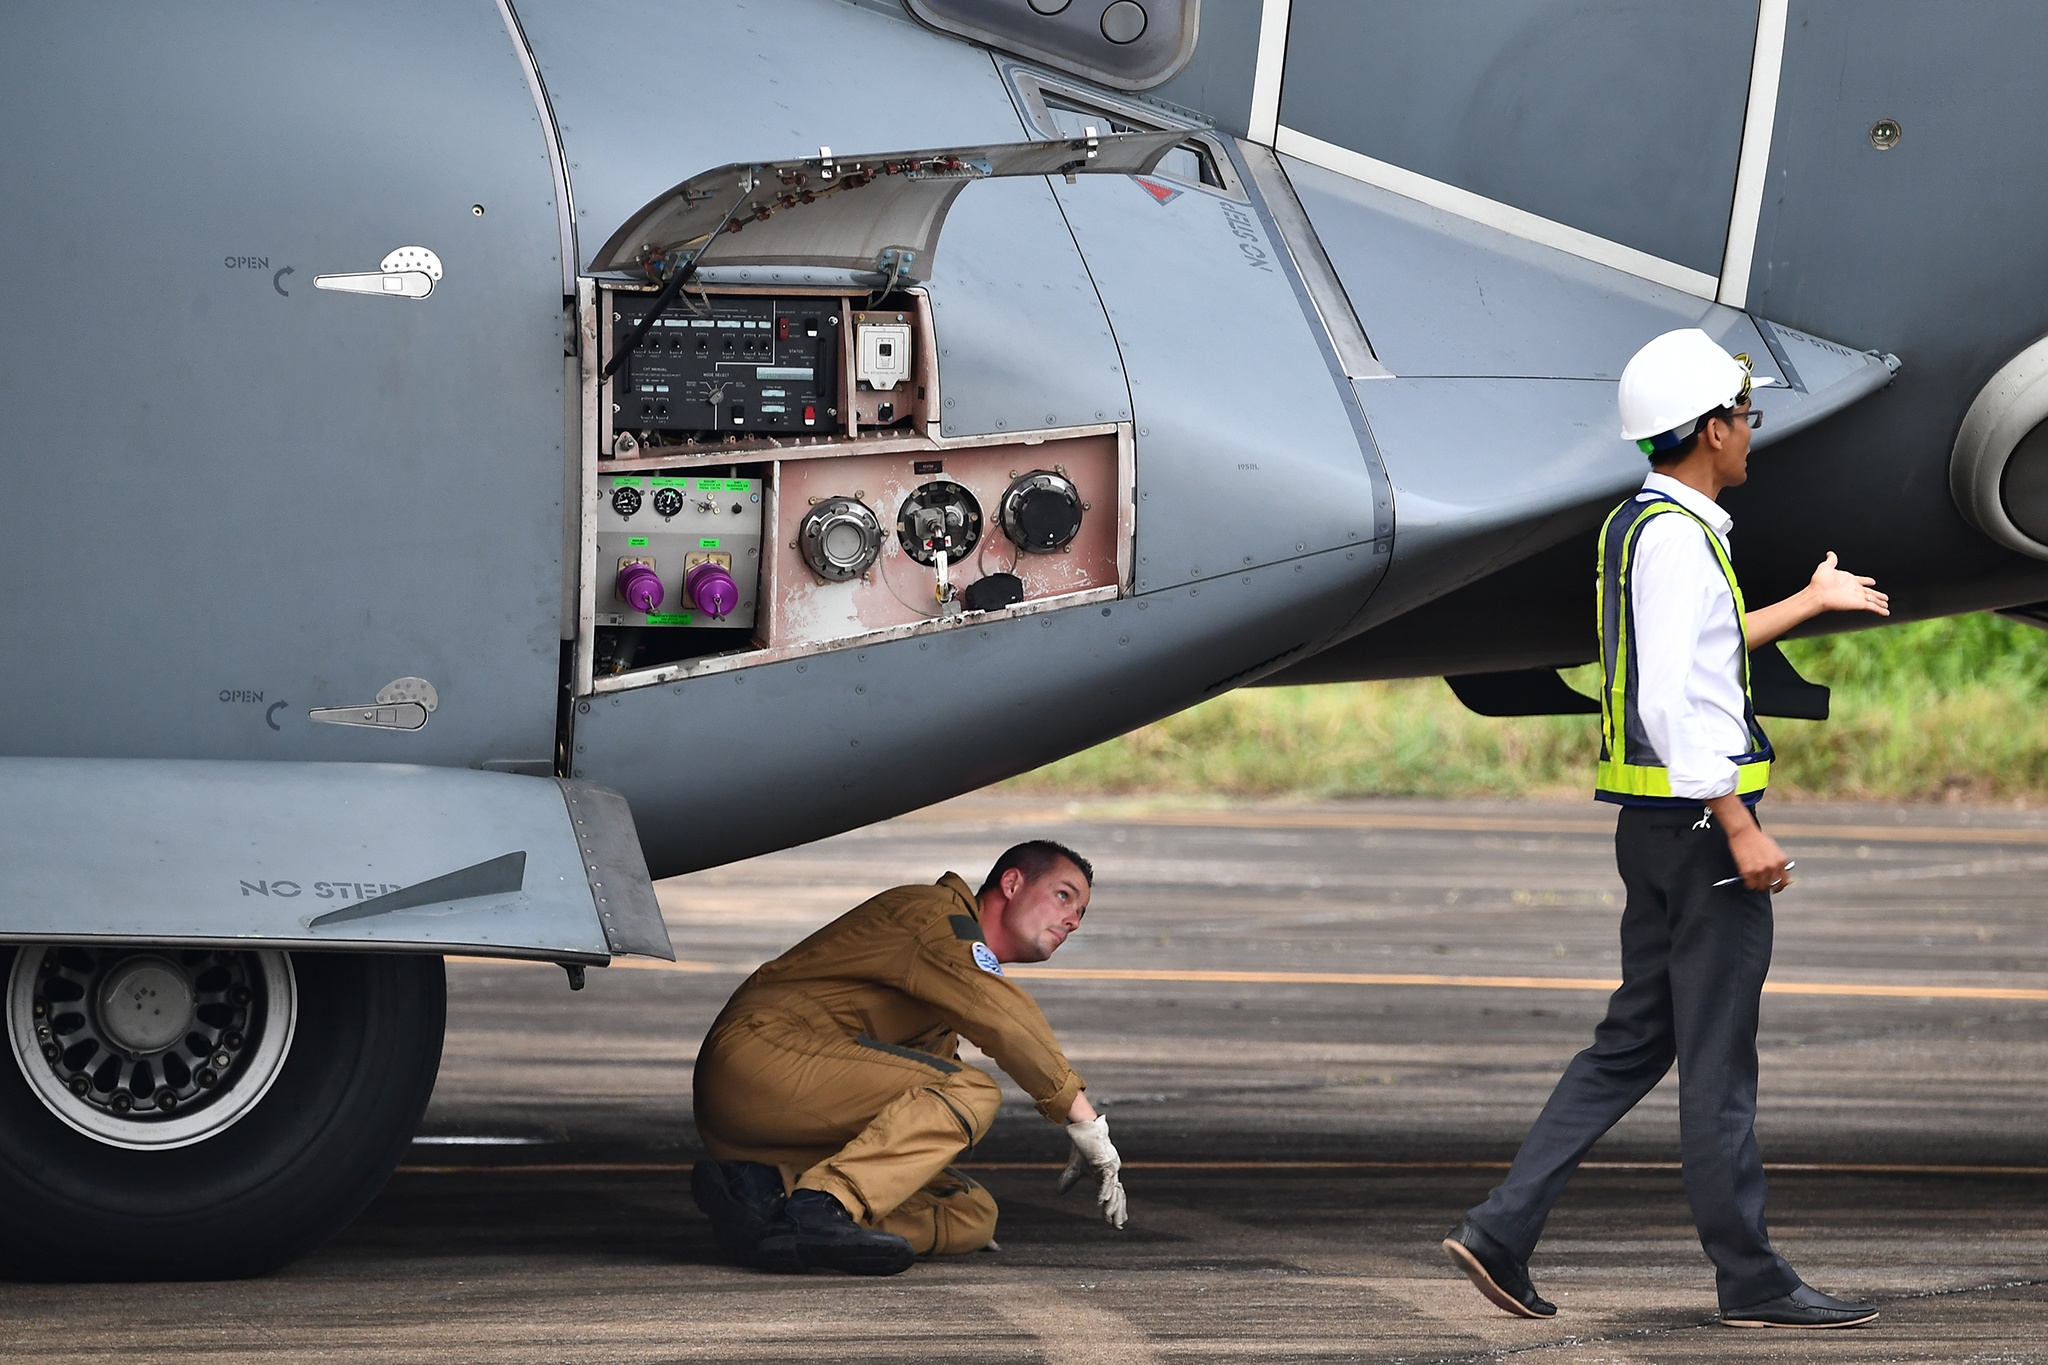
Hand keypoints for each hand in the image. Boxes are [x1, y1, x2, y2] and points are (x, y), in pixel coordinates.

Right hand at [1057, 1114, 1127, 1228]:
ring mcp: (1110, 1167)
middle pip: (1117, 1196)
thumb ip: (1068, 1181)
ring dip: (1112, 1204)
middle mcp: (1111, 1174)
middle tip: (1118, 1226)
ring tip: (1110, 1218)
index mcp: (1105, 1176)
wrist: (1083, 1130)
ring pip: (1113, 1189)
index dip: (1114, 1209)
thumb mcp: (1073, 1169)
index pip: (1113, 1196)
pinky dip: (1105, 1189)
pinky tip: (1103, 1200)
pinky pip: (1106, 1178)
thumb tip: (1059, 1193)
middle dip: (1117, 1211)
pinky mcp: (1106, 1162)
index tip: (1115, 1223)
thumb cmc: (1082, 1148)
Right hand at [1726, 821, 1792, 892]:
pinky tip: (1747, 878)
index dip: (1779, 886)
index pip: (1784, 881)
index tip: (1776, 888)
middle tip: (1761, 882)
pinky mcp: (1749, 871)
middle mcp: (1773, 867)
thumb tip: (1784, 878)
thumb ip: (1779, 864)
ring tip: (1753, 878)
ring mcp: (1761, 870)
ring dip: (1757, 884)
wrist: (1744, 832)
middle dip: (1767, 885)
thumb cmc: (1757, 839)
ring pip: (1761, 887)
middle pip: (1772, 886)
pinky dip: (1748, 883)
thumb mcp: (1774, 850)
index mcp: (1781, 861)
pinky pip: (1750, 885)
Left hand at [1807, 552, 1888, 616]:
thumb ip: (1831, 560)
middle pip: (1869, 592)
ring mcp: (1857, 597)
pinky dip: (1880, 610)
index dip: (1867, 581)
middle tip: (1884, 597)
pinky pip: (1872, 607)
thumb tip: (1830, 553)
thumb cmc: (1819, 582)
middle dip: (1878, 594)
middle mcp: (1854, 589)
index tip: (1872, 582)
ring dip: (1880, 602)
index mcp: (1848, 580)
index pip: (1861, 580)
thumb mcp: (1826, 567)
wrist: (1817, 594)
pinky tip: (1885, 612)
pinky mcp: (1859, 604)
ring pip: (1873, 600)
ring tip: (1886, 605)